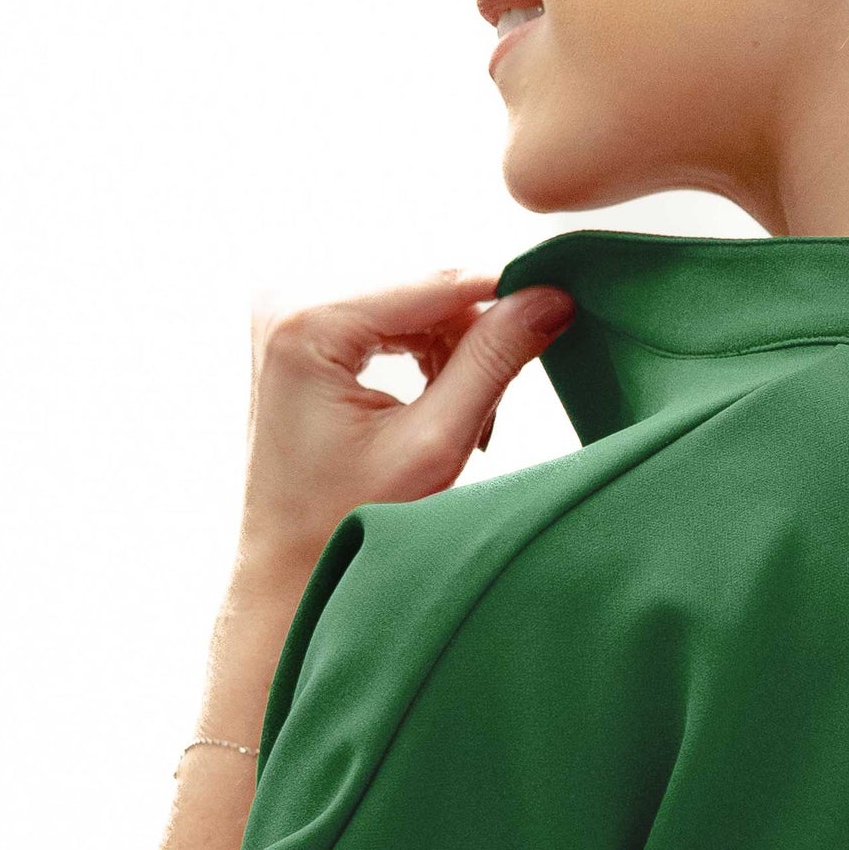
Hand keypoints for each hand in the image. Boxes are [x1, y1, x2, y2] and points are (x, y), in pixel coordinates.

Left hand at [228, 266, 575, 590]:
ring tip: (466, 415)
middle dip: (471, 335)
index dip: (505, 293)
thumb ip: (492, 363)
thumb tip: (550, 298)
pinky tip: (438, 398)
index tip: (563, 305)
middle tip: (494, 405)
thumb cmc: (345, 522)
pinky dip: (424, 350)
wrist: (285, 566)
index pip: (434, 282)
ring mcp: (287, 308)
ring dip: (451, 346)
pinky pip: (386, 312)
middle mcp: (286, 299)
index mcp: (306, 323)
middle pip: (421, 287)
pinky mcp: (298, 324)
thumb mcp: (434, 443)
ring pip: (411, 299)